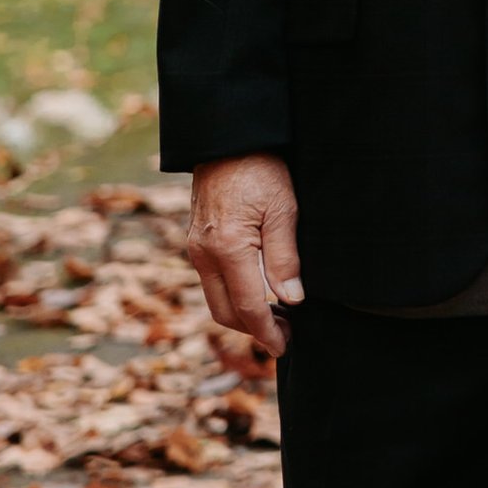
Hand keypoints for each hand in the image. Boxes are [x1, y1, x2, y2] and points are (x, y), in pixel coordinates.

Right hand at [187, 153, 303, 359]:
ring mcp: (196, 249)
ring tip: (277, 317)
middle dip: (254, 330)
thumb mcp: (284, 209)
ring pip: (216, 299)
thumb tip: (291, 300)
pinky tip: (258, 293)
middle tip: (286, 336)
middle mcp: (204, 254)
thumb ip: (285, 258)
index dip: (267, 332)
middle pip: (225, 312)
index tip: (284, 347)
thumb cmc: (261, 169)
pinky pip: (212, 281)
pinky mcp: (197, 242)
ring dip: (243, 315)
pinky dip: (233, 296)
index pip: (248, 306)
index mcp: (227, 248)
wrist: (227, 140)